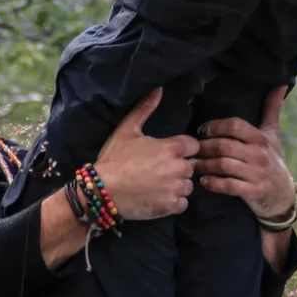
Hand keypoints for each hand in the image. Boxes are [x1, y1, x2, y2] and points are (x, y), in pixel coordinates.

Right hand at [94, 88, 198, 220]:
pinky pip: (183, 203)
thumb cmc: (115, 158)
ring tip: (159, 184)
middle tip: (160, 169)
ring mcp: (176, 189)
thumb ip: (144, 109)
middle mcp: (179, 168)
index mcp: (172, 148)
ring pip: (188, 185)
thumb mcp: (127, 130)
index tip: (169, 153)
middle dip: (179, 167)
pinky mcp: (170, 207)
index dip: (182, 149)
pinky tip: (159, 197)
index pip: (193, 146)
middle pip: (191, 166)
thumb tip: (158, 89)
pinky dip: (174, 201)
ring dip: (178, 185)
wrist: (103, 191)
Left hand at [194, 85, 296, 219]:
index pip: (235, 126)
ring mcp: (256, 174)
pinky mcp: (252, 191)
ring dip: (204, 165)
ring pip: (223, 165)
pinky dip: (213, 183)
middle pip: (224, 146)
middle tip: (190, 149)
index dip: (215, 126)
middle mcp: (258, 154)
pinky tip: (203, 181)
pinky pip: (228, 186)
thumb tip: (281, 83)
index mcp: (261, 138)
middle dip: (204, 147)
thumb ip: (272, 108)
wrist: (283, 194)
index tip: (202, 130)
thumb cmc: (273, 159)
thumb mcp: (273, 134)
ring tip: (192, 164)